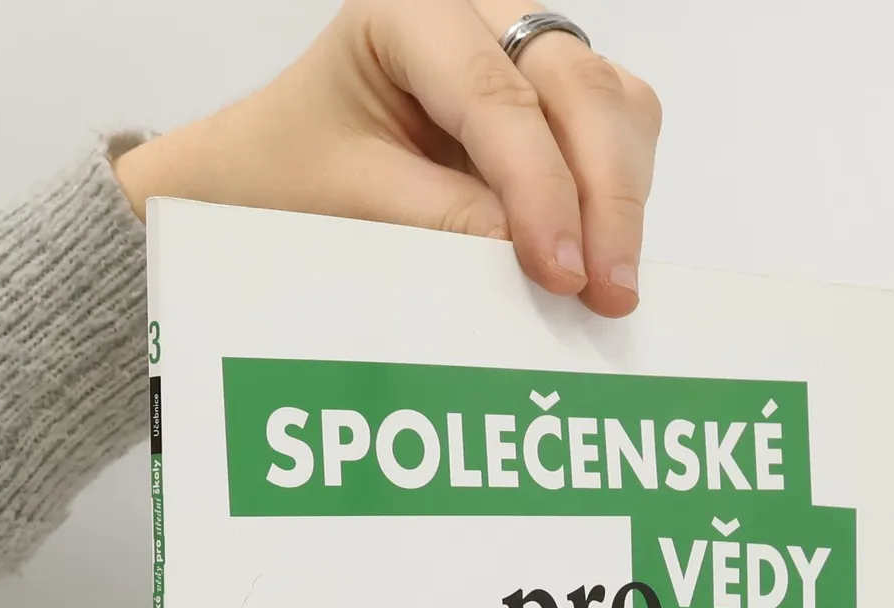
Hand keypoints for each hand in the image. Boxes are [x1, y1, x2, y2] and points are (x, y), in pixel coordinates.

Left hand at [114, 1, 660, 316]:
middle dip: (606, 195)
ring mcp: (524, 51)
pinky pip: (617, 133)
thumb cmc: (290, 177)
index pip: (497, 95)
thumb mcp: (349, 206)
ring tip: (610, 290)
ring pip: (615, 103)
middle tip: (609, 293)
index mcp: (408, 11)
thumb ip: (442, 225)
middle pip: (580, 87)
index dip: (541, 187)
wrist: (270, 175)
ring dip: (623, 197)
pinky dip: (619, 196)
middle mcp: (479, 14)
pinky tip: (600, 260)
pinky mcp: (551, 101)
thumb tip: (539, 267)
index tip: (560, 274)